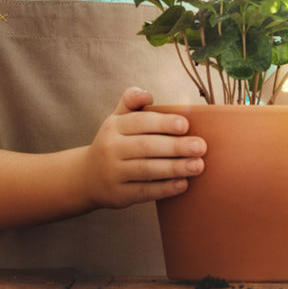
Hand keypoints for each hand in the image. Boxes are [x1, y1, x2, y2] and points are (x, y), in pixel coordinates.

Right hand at [83, 88, 206, 208]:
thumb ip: (131, 102)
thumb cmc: (113, 142)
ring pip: (147, 170)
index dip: (163, 123)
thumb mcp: (117, 119)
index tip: (185, 125)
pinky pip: (144, 191)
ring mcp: (113, 173)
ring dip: (175, 168)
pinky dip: (164, 188)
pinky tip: (183, 184)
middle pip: (146, 146)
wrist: (87, 177)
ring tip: (198, 165)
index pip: (140, 122)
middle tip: (200, 146)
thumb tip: (147, 93)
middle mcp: (111, 149)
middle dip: (175, 146)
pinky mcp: (118, 195)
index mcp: (114, 126)